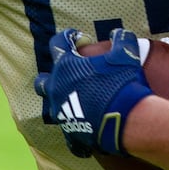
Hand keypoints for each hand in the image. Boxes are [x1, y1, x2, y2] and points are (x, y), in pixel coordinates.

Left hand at [34, 27, 151, 156]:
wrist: (127, 119)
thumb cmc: (122, 83)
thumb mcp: (126, 55)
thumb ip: (121, 39)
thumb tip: (119, 33)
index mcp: (66, 66)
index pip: (58, 43)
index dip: (67, 37)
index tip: (77, 37)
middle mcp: (57, 89)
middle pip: (42, 81)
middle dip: (51, 77)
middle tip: (67, 76)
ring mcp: (62, 113)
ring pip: (52, 109)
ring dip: (62, 104)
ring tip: (77, 104)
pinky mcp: (72, 133)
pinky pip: (70, 136)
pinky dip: (78, 133)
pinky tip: (87, 131)